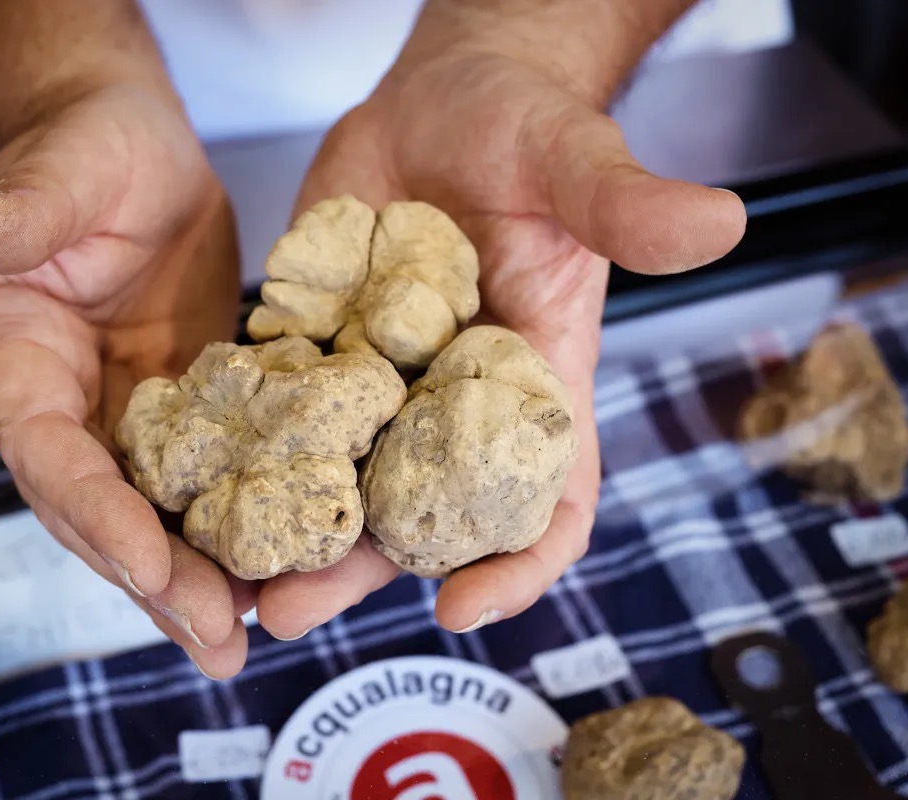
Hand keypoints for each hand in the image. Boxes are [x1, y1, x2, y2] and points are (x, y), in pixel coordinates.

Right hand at [0, 85, 252, 676]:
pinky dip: (238, 526)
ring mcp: (128, 417)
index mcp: (18, 360)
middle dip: (157, 579)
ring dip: (198, 579)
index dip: (95, 512)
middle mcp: (68, 407)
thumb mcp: (57, 171)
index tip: (152, 563)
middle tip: (217, 641)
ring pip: (157, 514)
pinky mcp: (188, 411)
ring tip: (248, 638)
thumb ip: (23, 210)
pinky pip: (208, 480)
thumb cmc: (84, 152)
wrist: (136, 158)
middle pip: (102, 512)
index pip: (47, 454)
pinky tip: (283, 568)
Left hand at [255, 29, 745, 637]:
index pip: (546, 502)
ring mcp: (380, 384)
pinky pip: (279, 412)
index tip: (462, 609)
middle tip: (287, 611)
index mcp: (531, 388)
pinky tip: (186, 478)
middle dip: (357, 570)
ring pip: (334, 480)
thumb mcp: (576, 163)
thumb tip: (722, 219)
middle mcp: (453, 406)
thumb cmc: (528, 131)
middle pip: (414, 517)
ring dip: (283, 528)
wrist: (443, 104)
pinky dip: (241, 450)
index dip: (516, 565)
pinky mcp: (319, 349)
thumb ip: (629, 206)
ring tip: (221, 570)